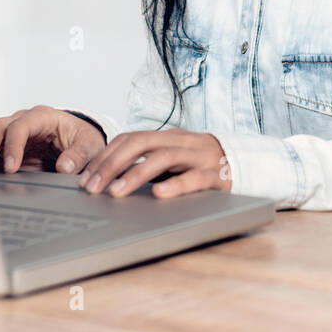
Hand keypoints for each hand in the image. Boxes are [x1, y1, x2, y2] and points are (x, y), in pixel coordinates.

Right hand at [0, 106, 105, 175]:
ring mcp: (11, 133)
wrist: (80, 141)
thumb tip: (64, 167)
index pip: (20, 126)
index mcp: (43, 117)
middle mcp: (23, 121)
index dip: (13, 145)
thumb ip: (78, 155)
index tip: (11, 168)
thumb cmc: (83, 139)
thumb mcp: (89, 146)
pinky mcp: (5, 147)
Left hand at [77, 128, 231, 198]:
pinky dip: (176, 185)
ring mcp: (200, 156)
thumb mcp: (172, 160)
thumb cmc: (201, 165)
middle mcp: (181, 141)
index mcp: (167, 137)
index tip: (84, 178)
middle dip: (112, 164)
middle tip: (92, 187)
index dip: (104, 156)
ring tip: (116, 192)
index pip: (129, 139)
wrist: (247, 164)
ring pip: (164, 158)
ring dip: (136, 174)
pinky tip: (159, 194)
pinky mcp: (218, 175)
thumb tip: (106, 180)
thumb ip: (146, 164)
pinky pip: (195, 177)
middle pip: (140, 143)